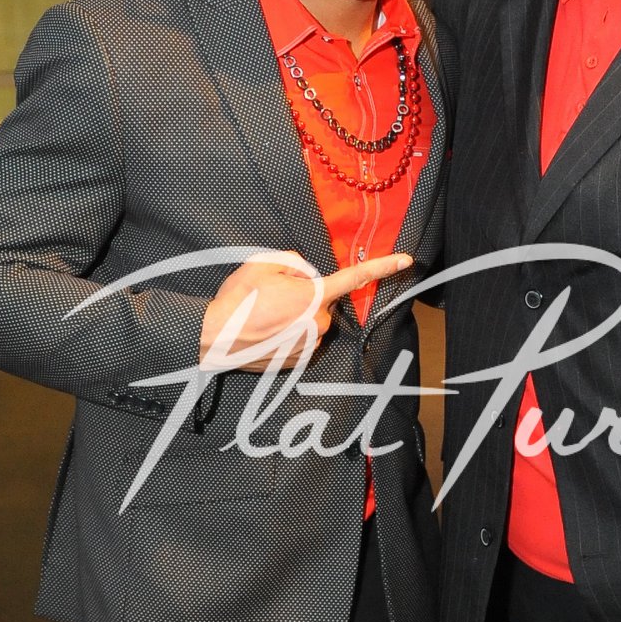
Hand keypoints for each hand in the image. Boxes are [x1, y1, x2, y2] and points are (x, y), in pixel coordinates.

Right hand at [199, 251, 411, 371]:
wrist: (214, 339)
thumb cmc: (238, 300)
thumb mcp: (264, 264)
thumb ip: (295, 263)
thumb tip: (309, 276)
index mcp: (315, 296)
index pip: (355, 278)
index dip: (383, 267)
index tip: (406, 261)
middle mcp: (319, 323)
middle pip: (323, 302)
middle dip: (306, 296)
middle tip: (273, 297)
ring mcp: (310, 345)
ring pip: (313, 322)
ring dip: (296, 316)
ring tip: (265, 317)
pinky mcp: (299, 361)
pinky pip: (302, 340)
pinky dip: (289, 334)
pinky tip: (267, 332)